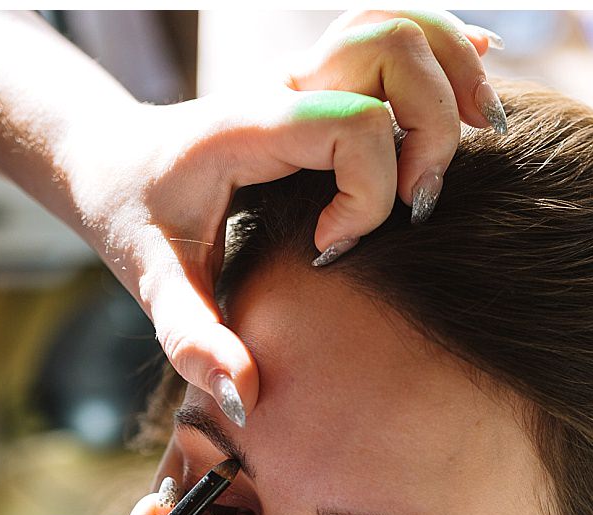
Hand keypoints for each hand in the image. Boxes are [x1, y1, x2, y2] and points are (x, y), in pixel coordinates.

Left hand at [80, 11, 504, 423]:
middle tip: (417, 204)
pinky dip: (450, 54)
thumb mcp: (152, 285)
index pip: (354, 125)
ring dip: (454, 76)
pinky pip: (401, 34)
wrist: (113, 160)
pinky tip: (478, 92)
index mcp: (250, 126)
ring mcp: (310, 72)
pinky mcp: (328, 76)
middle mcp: (286, 83)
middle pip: (395, 49)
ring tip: (479, 139)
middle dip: (432, 129)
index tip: (331, 250)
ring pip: (404, 25)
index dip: (368, 194)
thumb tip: (244, 400)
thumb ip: (194, 342)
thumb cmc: (136, 219)